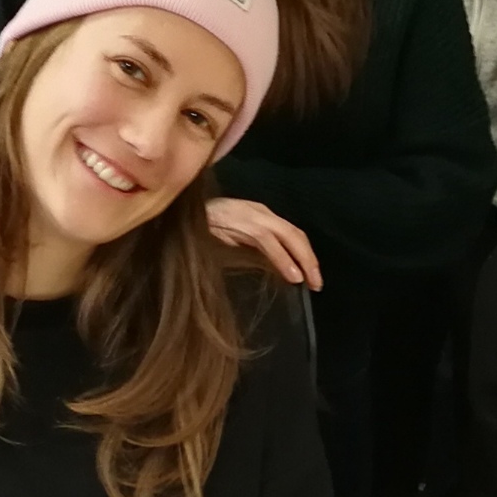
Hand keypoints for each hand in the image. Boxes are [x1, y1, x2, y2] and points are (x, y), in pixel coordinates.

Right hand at [207, 197, 322, 289]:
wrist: (178, 215)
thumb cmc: (202, 230)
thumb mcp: (234, 241)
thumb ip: (252, 251)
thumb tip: (275, 271)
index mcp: (260, 215)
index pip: (291, 233)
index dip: (305, 254)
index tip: (313, 277)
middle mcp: (260, 212)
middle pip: (295, 233)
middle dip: (309, 259)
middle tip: (318, 284)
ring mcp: (251, 215)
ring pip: (287, 235)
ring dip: (301, 260)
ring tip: (308, 281)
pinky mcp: (241, 222)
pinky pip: (267, 240)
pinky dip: (283, 258)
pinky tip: (292, 275)